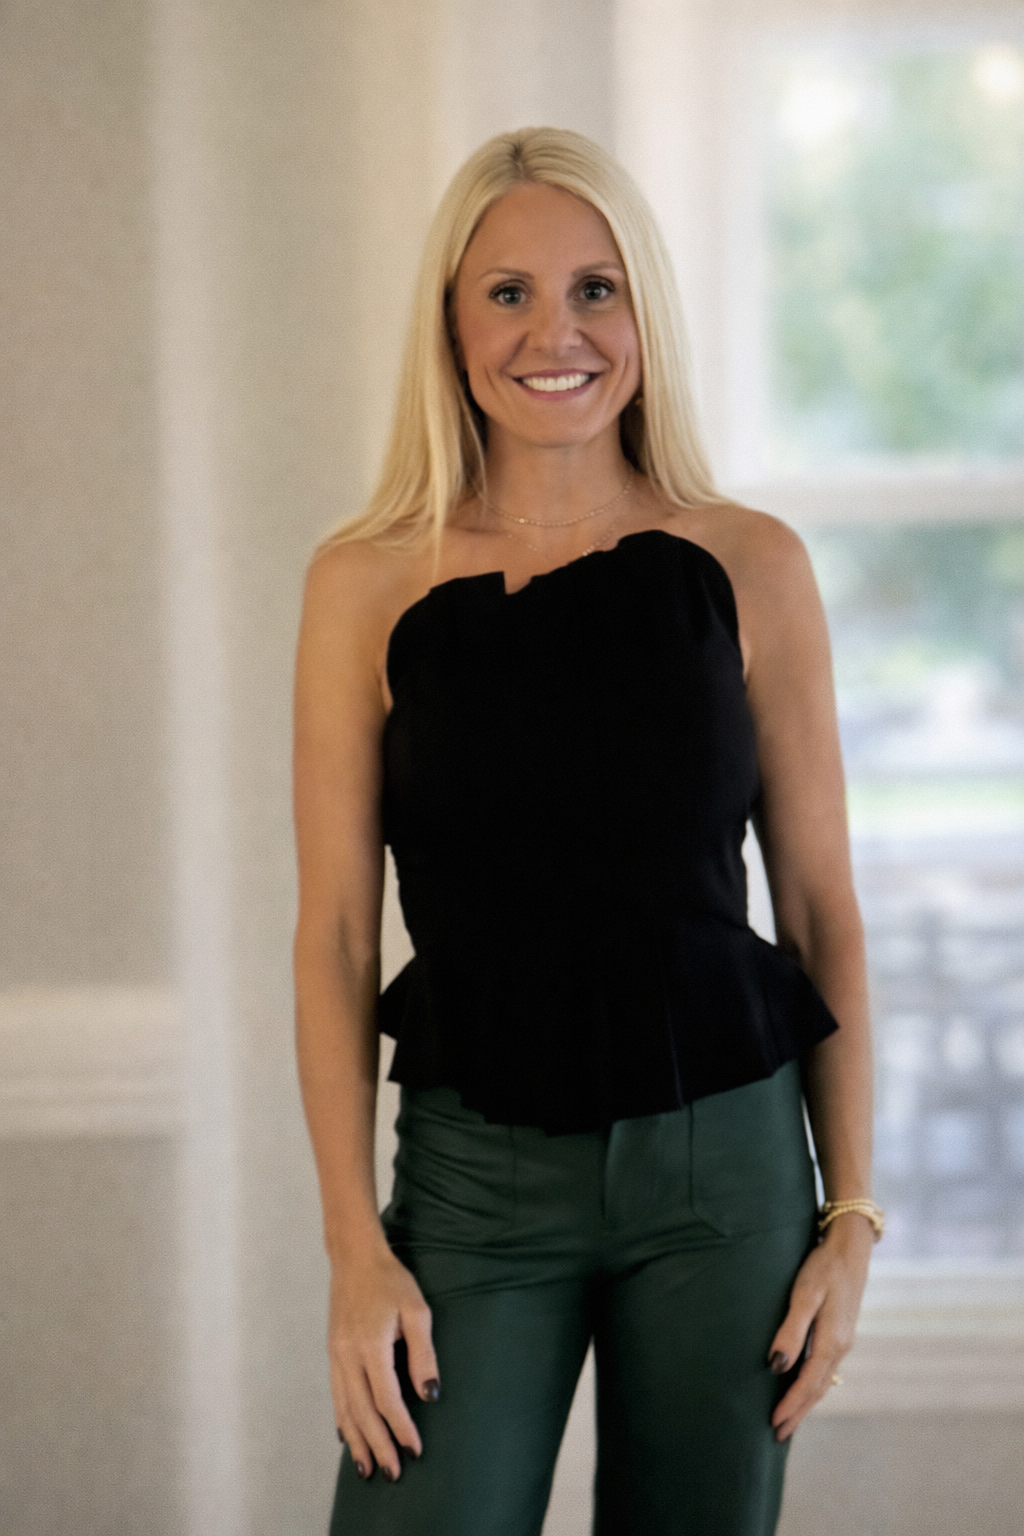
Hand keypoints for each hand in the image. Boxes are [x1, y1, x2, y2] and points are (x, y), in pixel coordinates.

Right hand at [328, 1239, 439, 1480]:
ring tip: (367, 1468)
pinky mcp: (332, 1353)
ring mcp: (336, 1356)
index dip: (401, 1427)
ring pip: (345, 1408)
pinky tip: (347, 1437)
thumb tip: (430, 1395)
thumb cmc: (391, 1281)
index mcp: (370, 1345)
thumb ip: (423, 1353)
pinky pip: (336, 1395)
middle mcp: (348, 1356)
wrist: (354, 1258)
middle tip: (393, 1473)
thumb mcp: (416, 1310)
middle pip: (362, 1412)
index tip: (415, 1449)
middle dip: (378, 1444)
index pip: (386, 1398)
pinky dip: (342, 1420)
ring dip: (357, 1441)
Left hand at [768, 1215, 872, 1440]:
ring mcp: (842, 1341)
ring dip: (806, 1402)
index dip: (791, 1406)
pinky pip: (826, 1369)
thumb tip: (776, 1367)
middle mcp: (841, 1347)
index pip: (808, 1384)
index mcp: (832, 1342)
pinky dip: (814, 1386)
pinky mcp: (840, 1333)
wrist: (850, 1246)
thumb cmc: (823, 1267)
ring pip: (823, 1381)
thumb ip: (791, 1331)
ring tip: (789, 1420)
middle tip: (778, 1436)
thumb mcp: (804, 1295)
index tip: (774, 1425)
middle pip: (817, 1390)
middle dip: (798, 1413)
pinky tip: (805, 1388)